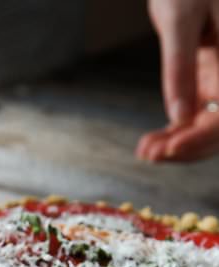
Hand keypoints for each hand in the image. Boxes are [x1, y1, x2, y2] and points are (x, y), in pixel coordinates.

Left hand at [137, 0, 218, 161]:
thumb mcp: (181, 22)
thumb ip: (180, 68)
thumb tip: (177, 118)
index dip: (200, 139)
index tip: (169, 149)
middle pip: (218, 130)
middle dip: (185, 148)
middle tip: (148, 154)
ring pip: (205, 129)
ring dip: (176, 145)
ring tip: (144, 151)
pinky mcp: (205, 86)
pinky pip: (193, 118)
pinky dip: (172, 133)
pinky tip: (149, 143)